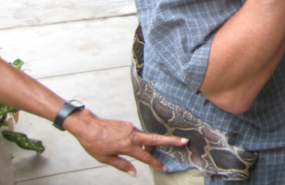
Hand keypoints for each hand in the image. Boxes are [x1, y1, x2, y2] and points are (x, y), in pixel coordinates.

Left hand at [64, 110, 187, 176]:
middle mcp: (132, 135)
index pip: (145, 156)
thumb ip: (122, 165)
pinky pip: (137, 133)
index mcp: (127, 146)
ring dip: (149, 143)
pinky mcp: (127, 124)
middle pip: (155, 139)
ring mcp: (131, 128)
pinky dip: (139, 139)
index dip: (156, 163)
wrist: (87, 126)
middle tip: (184, 141)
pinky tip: (132, 144)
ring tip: (147, 151)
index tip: (164, 167)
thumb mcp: (106, 158)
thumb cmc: (94, 143)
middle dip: (171, 140)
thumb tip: (133, 173)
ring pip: (145, 137)